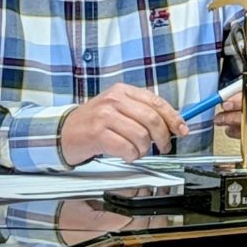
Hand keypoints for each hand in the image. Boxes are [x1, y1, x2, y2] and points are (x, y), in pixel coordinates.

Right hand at [61, 84, 185, 164]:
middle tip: (163, 147)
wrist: (63, 132)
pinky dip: (131, 155)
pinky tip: (125, 155)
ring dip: (144, 149)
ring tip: (137, 151)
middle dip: (163, 137)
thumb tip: (172, 123)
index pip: (157, 102)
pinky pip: (126, 148)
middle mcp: (114, 100)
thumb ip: (142, 111)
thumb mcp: (118, 108)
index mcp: (123, 91)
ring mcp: (105, 116)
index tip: (182, 130)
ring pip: (141, 135)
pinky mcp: (97, 133)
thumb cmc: (94, 122)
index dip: (174, 118)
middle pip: (152, 119)